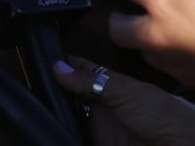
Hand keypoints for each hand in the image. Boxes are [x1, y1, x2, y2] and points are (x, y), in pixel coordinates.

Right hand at [53, 56, 194, 145]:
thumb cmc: (160, 114)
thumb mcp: (124, 92)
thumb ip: (91, 81)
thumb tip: (58, 67)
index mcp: (111, 85)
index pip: (82, 71)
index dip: (64, 64)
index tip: (41, 57)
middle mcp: (102, 104)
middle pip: (72, 94)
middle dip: (55, 88)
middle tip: (34, 81)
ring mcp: (99, 126)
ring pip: (71, 115)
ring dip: (58, 111)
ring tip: (39, 102)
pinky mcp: (98, 141)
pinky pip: (76, 135)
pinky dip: (66, 131)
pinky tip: (53, 125)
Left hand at [80, 0, 194, 96]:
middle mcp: (155, 32)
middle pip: (118, 28)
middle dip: (120, 18)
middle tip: (133, 10)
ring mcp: (169, 59)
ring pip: (143, 48)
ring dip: (148, 37)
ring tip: (170, 26)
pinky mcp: (185, 79)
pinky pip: (168, 64)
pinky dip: (173, 52)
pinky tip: (193, 45)